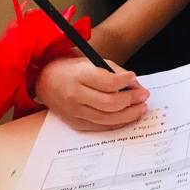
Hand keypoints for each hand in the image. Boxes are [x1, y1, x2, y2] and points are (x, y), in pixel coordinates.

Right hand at [34, 57, 148, 131]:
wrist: (45, 79)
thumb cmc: (73, 69)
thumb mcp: (93, 62)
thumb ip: (116, 73)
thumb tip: (137, 87)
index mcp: (79, 76)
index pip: (109, 83)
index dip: (126, 81)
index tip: (133, 77)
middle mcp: (75, 95)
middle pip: (111, 103)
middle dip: (132, 100)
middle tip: (144, 96)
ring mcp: (74, 112)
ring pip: (108, 118)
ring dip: (130, 115)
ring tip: (141, 108)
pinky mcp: (75, 123)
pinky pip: (101, 127)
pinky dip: (118, 123)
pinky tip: (128, 116)